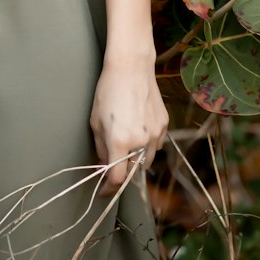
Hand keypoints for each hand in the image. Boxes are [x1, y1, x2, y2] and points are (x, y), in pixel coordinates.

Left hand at [89, 55, 167, 194]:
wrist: (131, 67)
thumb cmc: (108, 90)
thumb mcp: (96, 121)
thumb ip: (101, 148)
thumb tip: (103, 166)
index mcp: (120, 141)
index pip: (117, 179)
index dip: (109, 189)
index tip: (104, 192)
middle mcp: (140, 141)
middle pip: (133, 172)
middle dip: (123, 172)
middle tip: (113, 164)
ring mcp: (155, 134)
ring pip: (146, 160)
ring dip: (136, 160)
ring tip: (126, 144)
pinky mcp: (164, 125)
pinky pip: (155, 145)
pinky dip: (146, 145)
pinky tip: (138, 129)